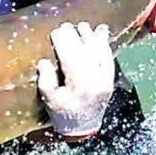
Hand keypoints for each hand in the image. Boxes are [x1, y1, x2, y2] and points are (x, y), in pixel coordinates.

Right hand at [37, 22, 115, 138]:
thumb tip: (45, 61)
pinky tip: (101, 31)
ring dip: (91, 38)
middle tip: (65, 26)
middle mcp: (96, 82)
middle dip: (76, 38)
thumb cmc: (62, 115)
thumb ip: (46, 80)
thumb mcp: (49, 100)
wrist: (83, 129)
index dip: (64, 44)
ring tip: (81, 25)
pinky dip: (104, 45)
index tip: (55, 32)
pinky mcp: (109, 80)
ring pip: (100, 54)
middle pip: (86, 54)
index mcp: (79, 87)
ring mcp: (105, 81)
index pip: (72, 59)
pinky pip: (109, 59)